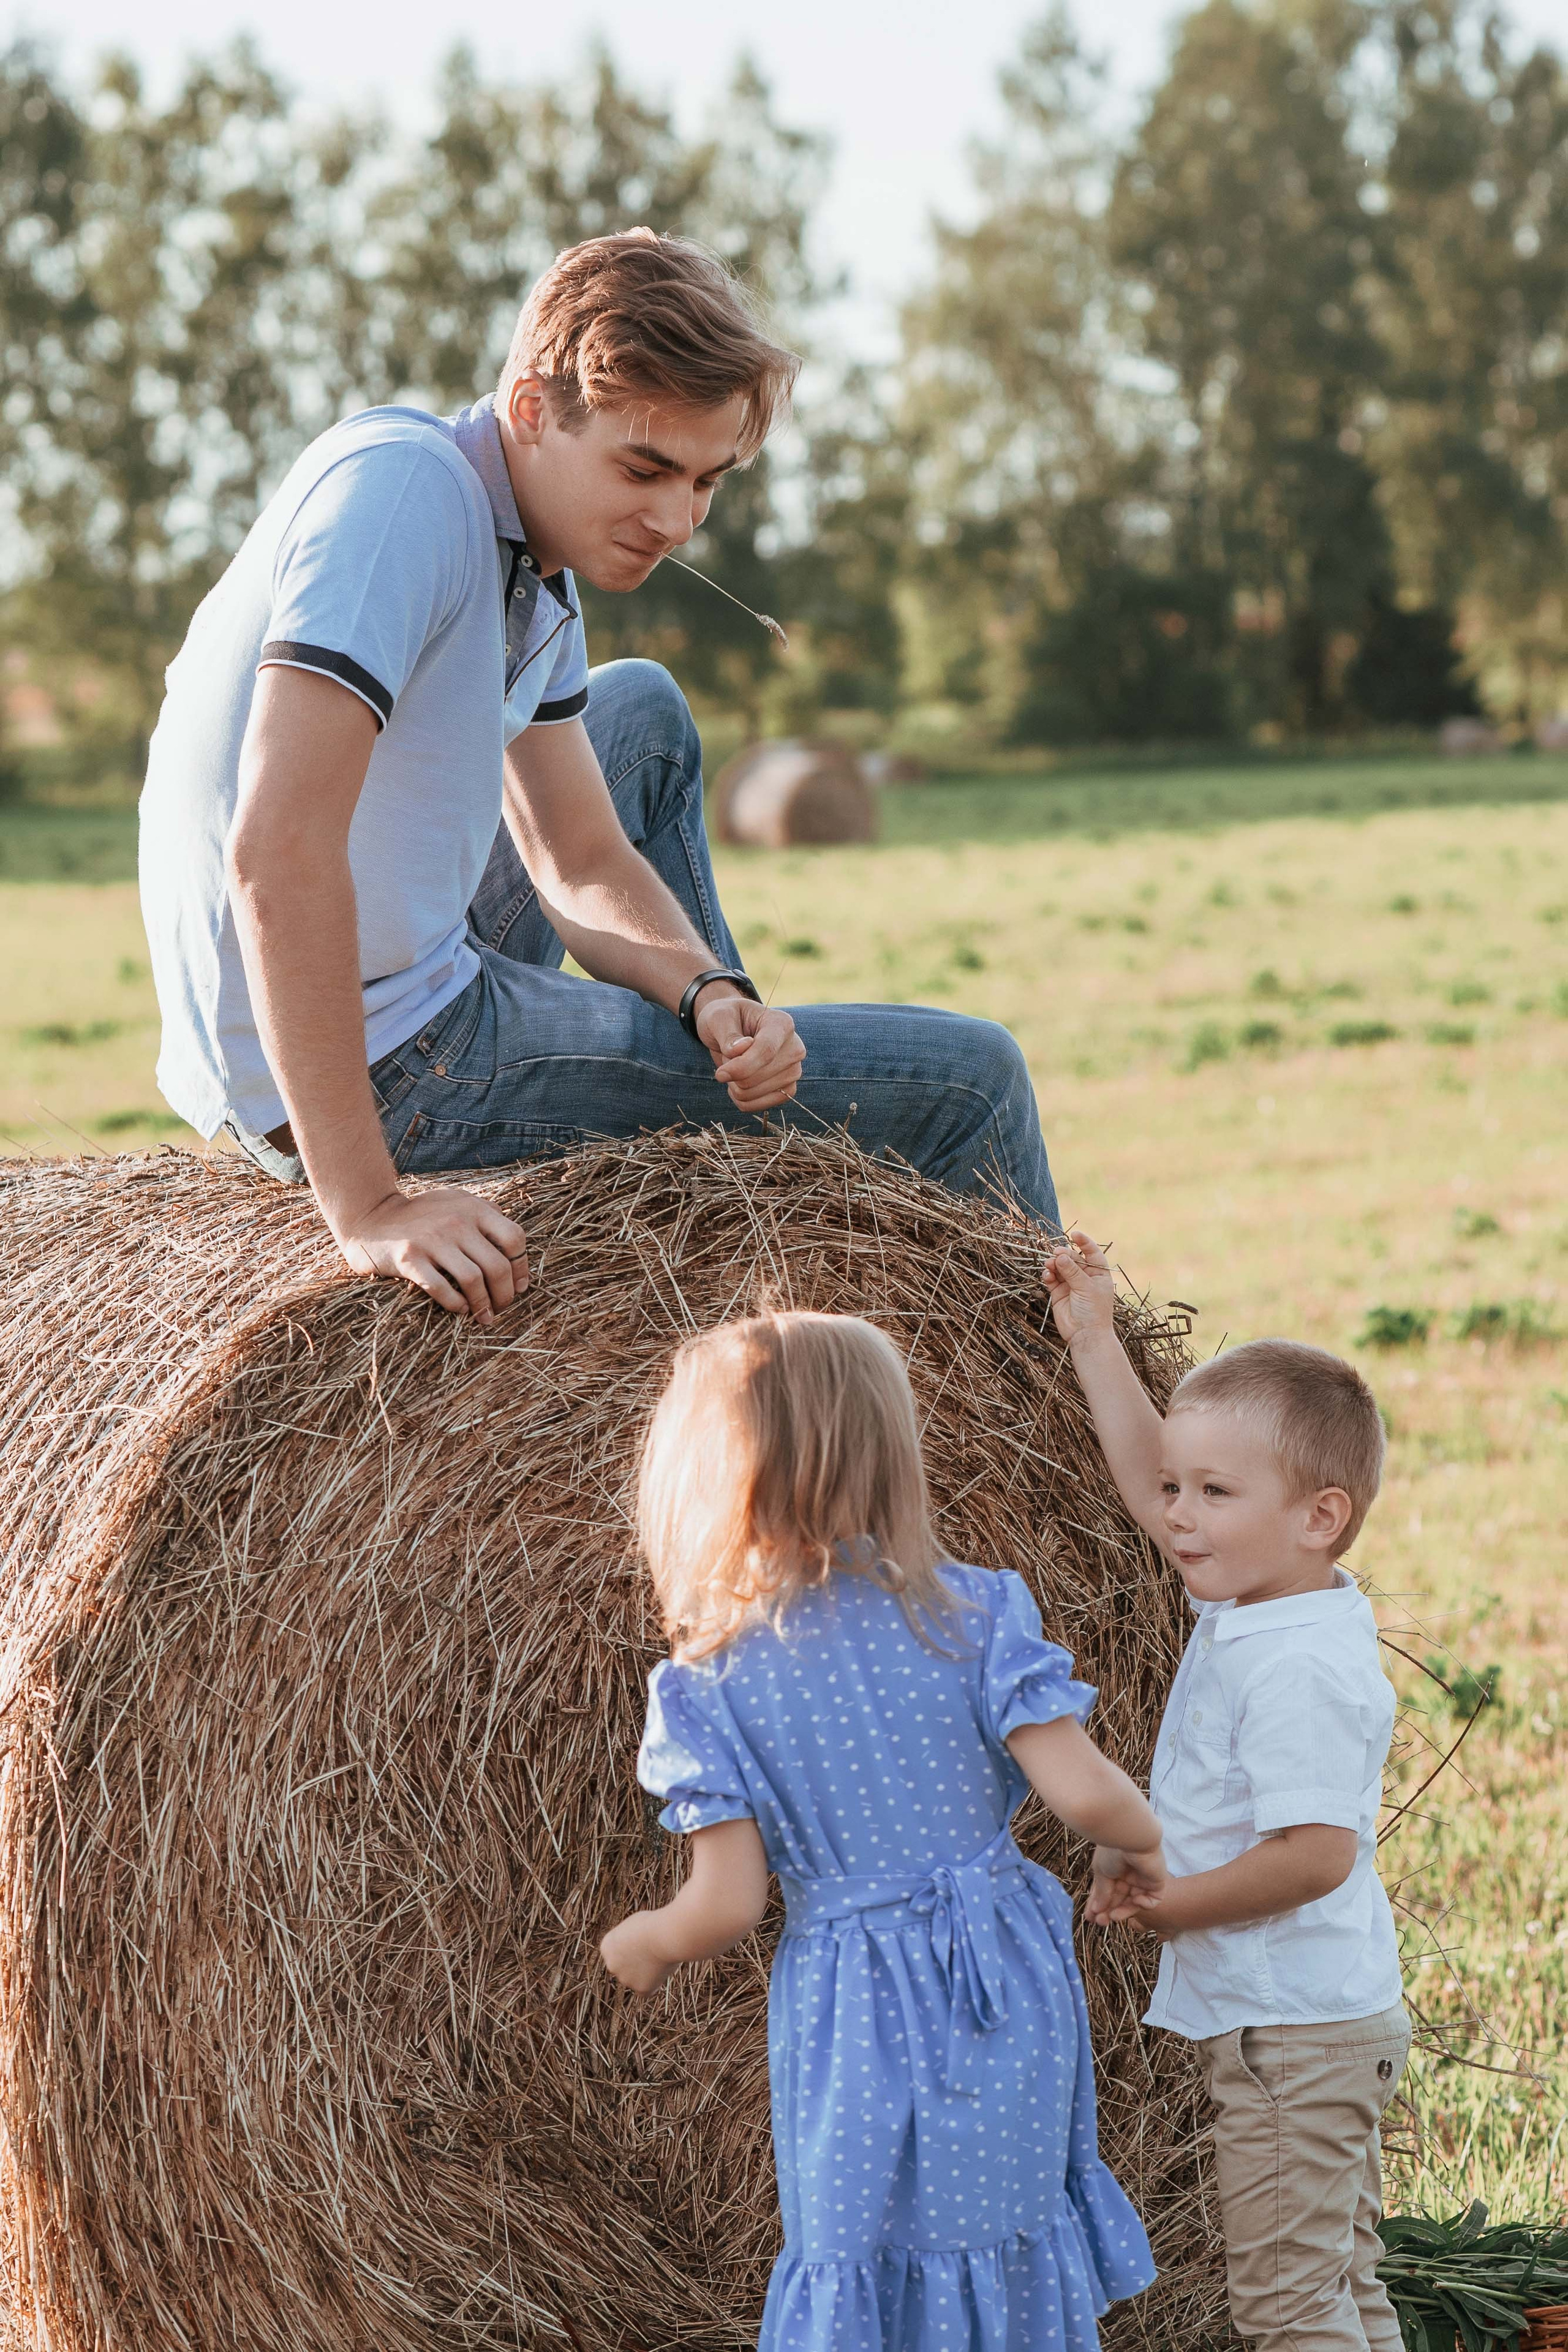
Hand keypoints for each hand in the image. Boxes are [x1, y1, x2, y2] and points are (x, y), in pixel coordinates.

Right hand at [336, 1186, 529, 1322]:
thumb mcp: (455, 1202)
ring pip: (473, 1280)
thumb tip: (515, 1246)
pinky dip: (456, 1305)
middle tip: (501, 1308)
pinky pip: (442, 1289)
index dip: (522, 1267)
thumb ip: (484, 1214)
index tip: (519, 1286)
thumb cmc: (420, 1216)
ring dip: (483, 1304)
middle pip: (497, 1265)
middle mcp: (456, 1221)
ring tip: (484, 1316)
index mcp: (473, 1208)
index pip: (514, 1239)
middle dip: (505, 1294)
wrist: (371, 1218)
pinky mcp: (409, 1258)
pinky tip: (460, 1310)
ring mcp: (432, 1239)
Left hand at [599, 1912, 676, 1993]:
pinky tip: (662, 1970)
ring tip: (660, 1956)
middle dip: (637, 1963)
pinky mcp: (640, 1989)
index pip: (617, 1953)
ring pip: (637, 1979)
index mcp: (607, 1947)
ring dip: (647, 1972)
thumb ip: (627, 1942)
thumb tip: (632, 1952)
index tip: (644, 1939)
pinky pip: (647, 1990)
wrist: (664, 1935)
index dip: (633, 1946)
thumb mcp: (633, 1926)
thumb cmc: (652, 1925)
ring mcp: (624, 1979)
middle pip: (625, 1967)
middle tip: (654, 1950)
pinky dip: (654, 1983)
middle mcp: (611, 1965)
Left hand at [695, 989, 806, 1110]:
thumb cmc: (728, 1019)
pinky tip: (738, 1083)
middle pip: (757, 1077)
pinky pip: (756, 1106)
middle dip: (733, 1072)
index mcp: (782, 1024)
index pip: (766, 1051)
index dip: (741, 1067)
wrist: (735, 1029)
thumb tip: (739, 1050)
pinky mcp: (787, 1090)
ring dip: (734, 1084)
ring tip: (735, 1065)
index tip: (720, 1074)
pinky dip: (739, 1099)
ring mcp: (794, 1071)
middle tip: (729, 1055)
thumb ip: (727, 1033)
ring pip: (753, 1094)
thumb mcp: (719, 1017)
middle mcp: (794, 1048)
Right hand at [1041, 1230, 1118, 1343]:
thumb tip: (1059, 1255)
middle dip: (1064, 1255)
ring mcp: (1071, 1285)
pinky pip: (1052, 1278)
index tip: (1074, 1235)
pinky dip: (1048, 1275)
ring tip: (1049, 1265)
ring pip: (1060, 1267)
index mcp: (1099, 1274)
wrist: (1085, 1335)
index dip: (1084, 1243)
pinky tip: (1047, 1275)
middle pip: (1073, 1259)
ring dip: (1054, 1264)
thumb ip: (1072, 1271)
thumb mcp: (1086, 1287)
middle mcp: (1085, 1278)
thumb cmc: (1093, 1311)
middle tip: (1056, 1254)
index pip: (1092, 1253)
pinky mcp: (1059, 1293)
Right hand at [1084, 1838, 1166, 1925]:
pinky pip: (1151, 1900)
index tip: (1089, 1917)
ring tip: (1112, 1918)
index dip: (1098, 1905)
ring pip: (1134, 1902)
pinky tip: (1135, 1899)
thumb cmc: (1113, 1851)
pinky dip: (1143, 1904)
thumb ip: (1102, 1892)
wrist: (1132, 1838)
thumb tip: (1097, 1910)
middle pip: (1119, 1899)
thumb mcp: (1102, 1873)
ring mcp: (1143, 1879)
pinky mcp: (1157, 1883)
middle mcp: (1128, 1875)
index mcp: (1114, 1870)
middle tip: (1100, 1922)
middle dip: (1109, 1911)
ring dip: (1123, 1911)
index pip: (1106, 1892)